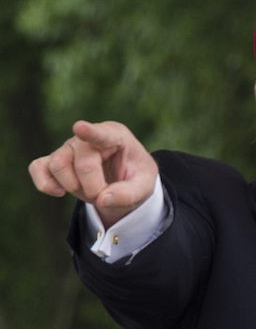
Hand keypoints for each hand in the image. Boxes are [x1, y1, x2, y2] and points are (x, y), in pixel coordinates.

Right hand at [28, 120, 157, 227]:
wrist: (123, 181)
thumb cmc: (135, 177)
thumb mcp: (144, 186)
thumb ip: (128, 194)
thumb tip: (102, 200)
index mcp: (115, 136)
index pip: (102, 134)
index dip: (90, 132)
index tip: (80, 127)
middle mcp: (88, 137)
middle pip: (82, 162)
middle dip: (93, 186)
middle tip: (106, 195)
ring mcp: (68, 147)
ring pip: (58, 165)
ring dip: (73, 186)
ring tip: (90, 191)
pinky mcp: (53, 159)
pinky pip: (38, 168)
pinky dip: (45, 183)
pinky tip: (60, 193)